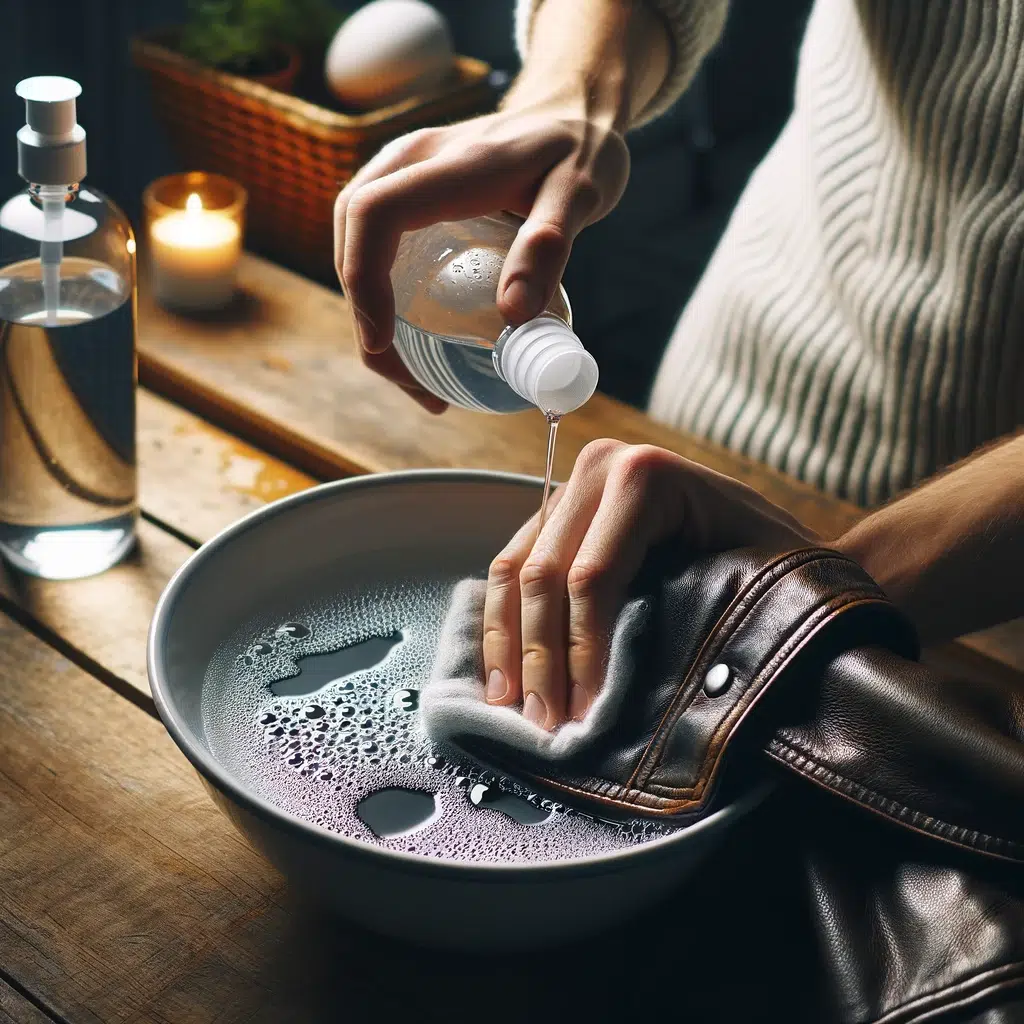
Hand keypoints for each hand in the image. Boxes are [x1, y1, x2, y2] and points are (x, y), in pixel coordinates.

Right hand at [333, 99, 629, 410]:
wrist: (571, 109)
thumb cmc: (580, 149)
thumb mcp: (580, 195)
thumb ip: (548, 247)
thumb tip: (512, 316)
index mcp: (450, 165)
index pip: (375, 215)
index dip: (364, 280)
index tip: (382, 343)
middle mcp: (411, 160)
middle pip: (353, 235)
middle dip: (364, 315)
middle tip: (410, 381)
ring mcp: (403, 170)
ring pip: (356, 241)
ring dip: (368, 310)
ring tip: (410, 375)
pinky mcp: (407, 187)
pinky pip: (375, 239)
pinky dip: (381, 291)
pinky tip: (412, 336)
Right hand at [482, 440, 817, 729]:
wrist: (771, 530)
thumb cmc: (779, 561)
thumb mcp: (766, 573)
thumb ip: (725, 605)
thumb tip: (681, 680)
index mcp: (646, 476)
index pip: (592, 578)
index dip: (582, 652)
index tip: (586, 714)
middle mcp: (599, 469)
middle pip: (544, 576)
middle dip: (541, 657)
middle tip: (545, 722)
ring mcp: (572, 488)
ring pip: (514, 572)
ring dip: (508, 645)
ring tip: (512, 707)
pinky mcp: (557, 513)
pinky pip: (511, 567)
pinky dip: (503, 623)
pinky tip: (504, 674)